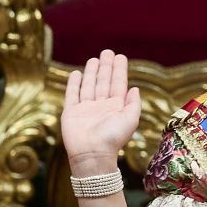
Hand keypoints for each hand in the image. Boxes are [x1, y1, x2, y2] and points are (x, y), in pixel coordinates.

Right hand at [61, 50, 140, 178]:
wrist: (92, 154)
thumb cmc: (113, 139)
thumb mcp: (130, 120)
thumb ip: (134, 104)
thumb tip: (135, 88)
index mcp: (116, 108)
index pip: (118, 84)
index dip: (119, 70)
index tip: (120, 57)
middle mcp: (101, 106)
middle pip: (103, 82)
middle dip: (106, 67)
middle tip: (107, 52)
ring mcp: (86, 109)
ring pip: (89, 86)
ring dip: (92, 72)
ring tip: (94, 59)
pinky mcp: (71, 112)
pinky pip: (72, 95)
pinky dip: (74, 84)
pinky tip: (77, 73)